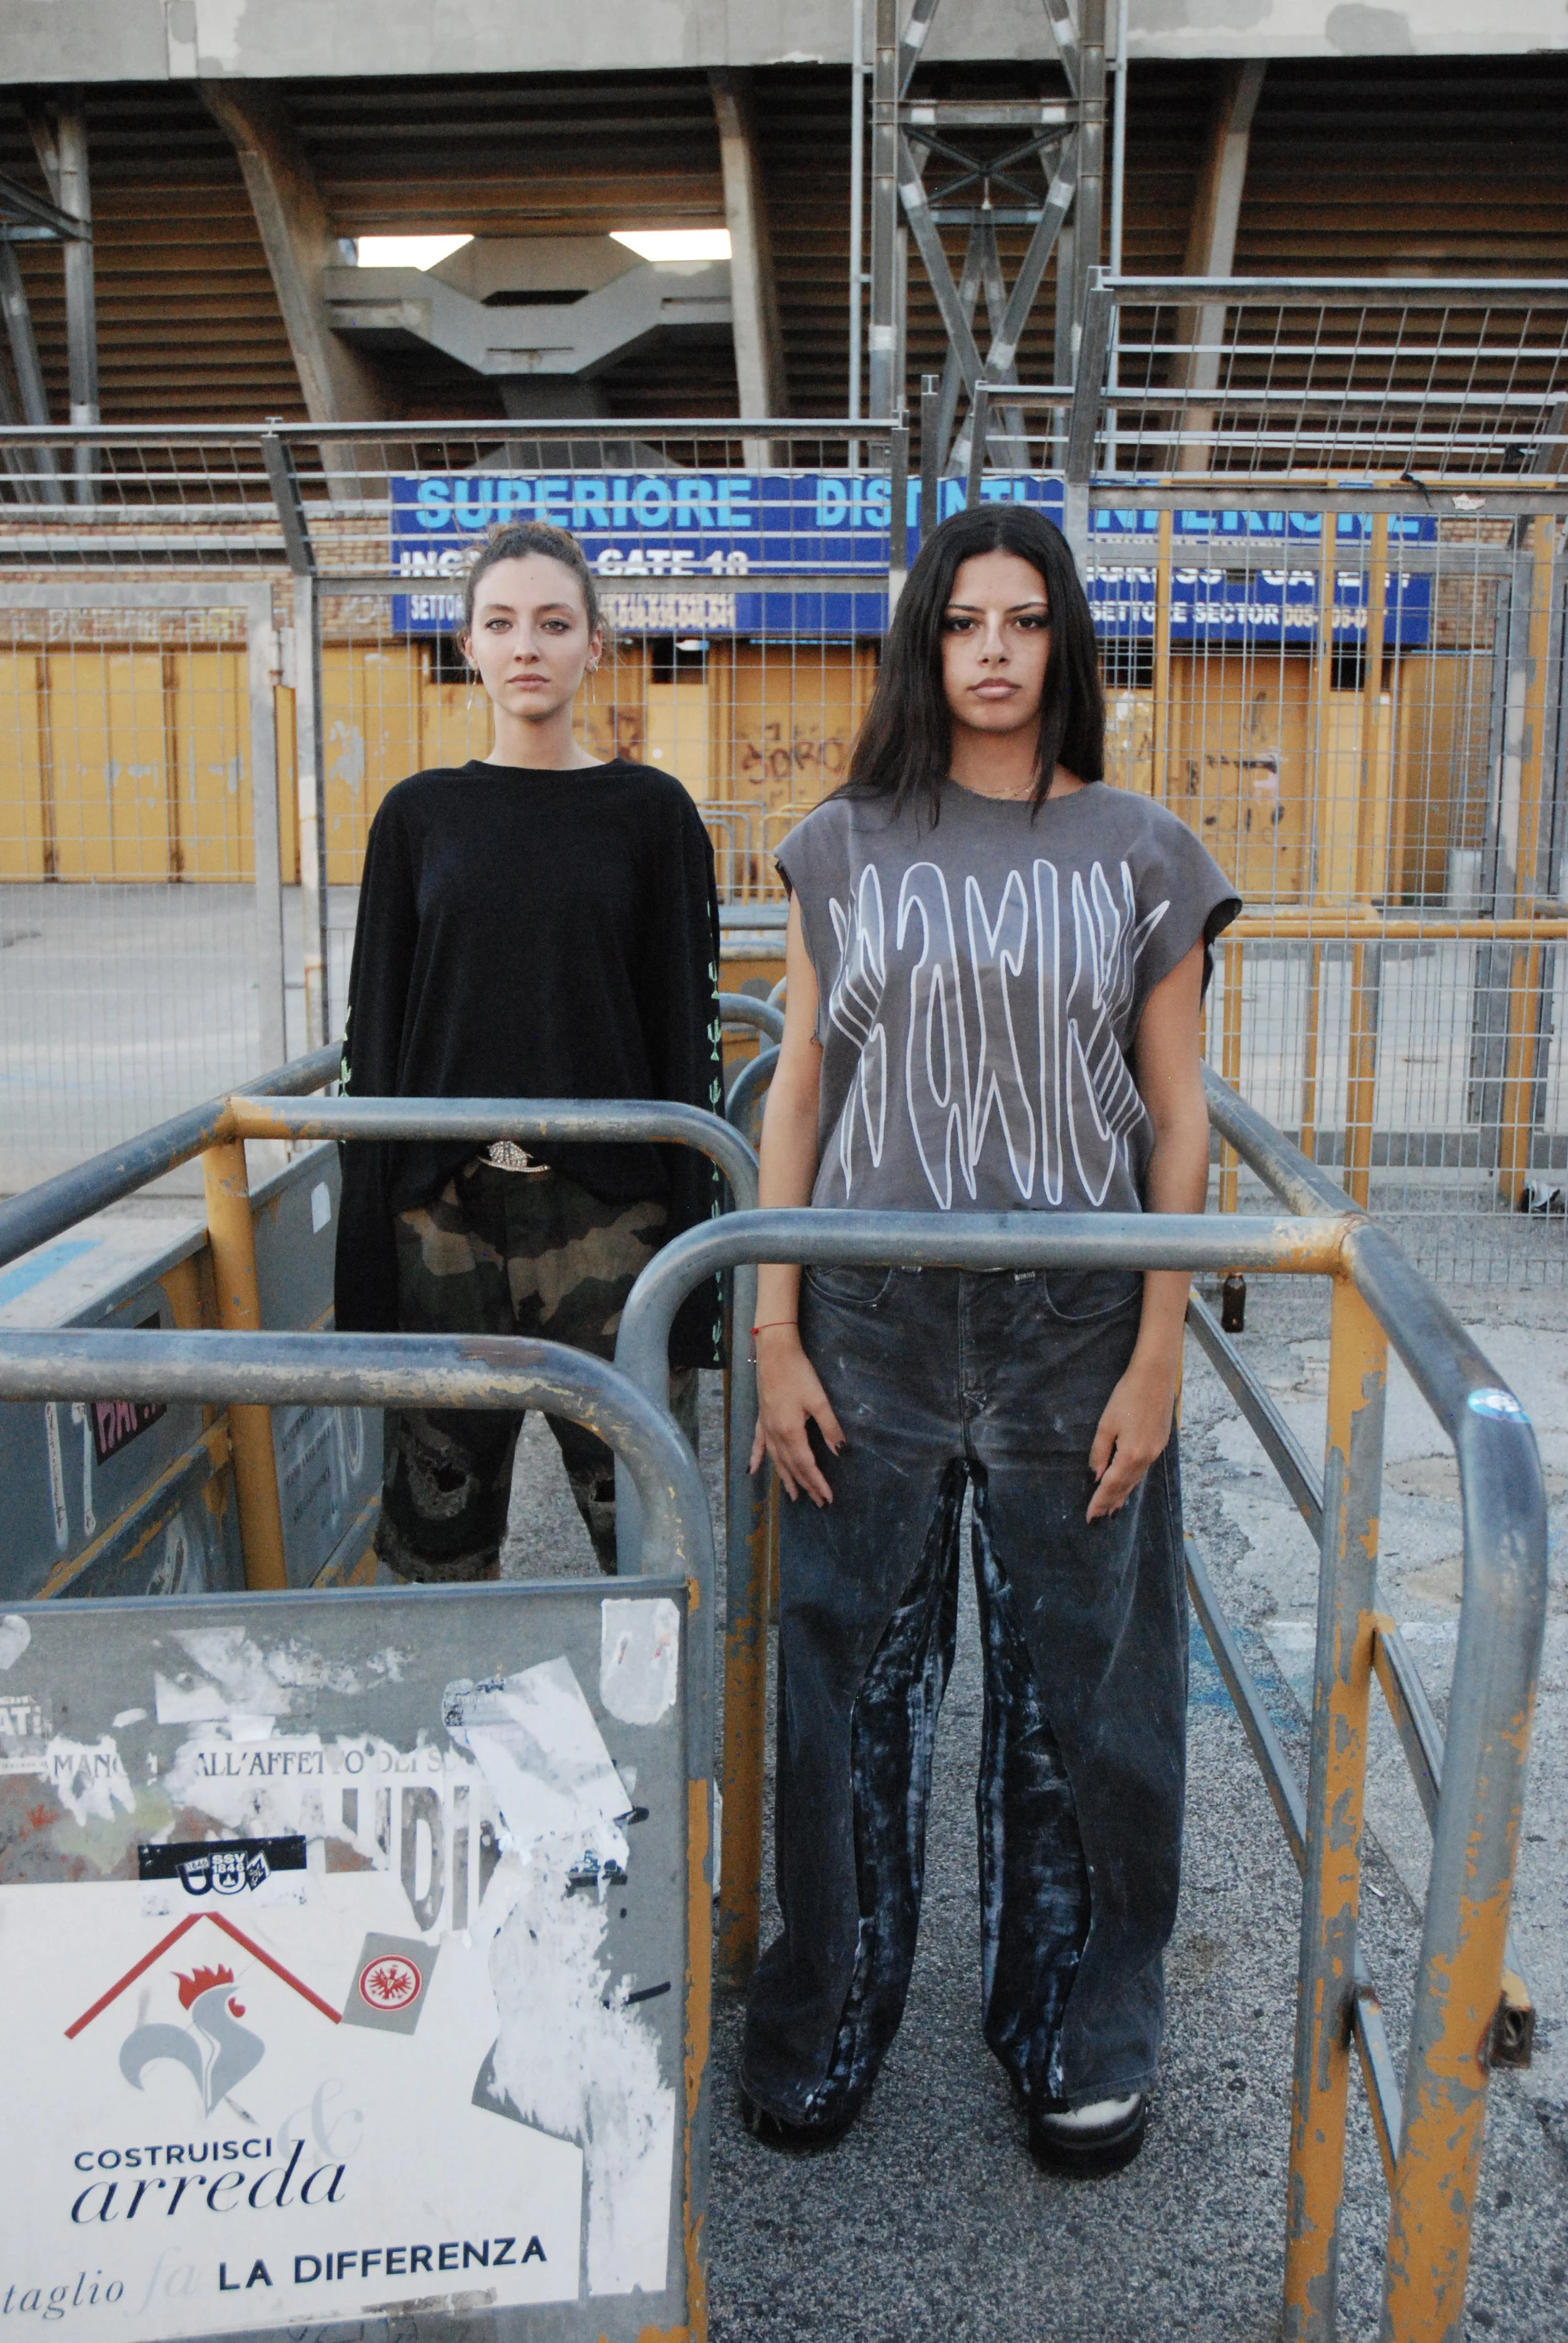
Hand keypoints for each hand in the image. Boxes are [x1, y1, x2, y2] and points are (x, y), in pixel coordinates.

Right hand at [749, 1326, 845, 1506]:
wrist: (775, 1352)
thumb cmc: (798, 1373)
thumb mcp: (818, 1399)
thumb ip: (830, 1428)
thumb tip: (841, 1452)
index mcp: (791, 1431)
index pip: (806, 1465)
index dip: (817, 1482)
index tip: (827, 1498)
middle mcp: (776, 1434)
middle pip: (792, 1466)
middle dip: (806, 1485)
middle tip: (817, 1502)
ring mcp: (766, 1427)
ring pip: (776, 1460)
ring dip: (785, 1478)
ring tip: (793, 1495)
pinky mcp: (762, 1418)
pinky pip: (758, 1444)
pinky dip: (757, 1459)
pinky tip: (752, 1471)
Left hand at [1086, 1349, 1177, 1521]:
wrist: (1155, 1377)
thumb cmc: (1127, 1396)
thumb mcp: (1106, 1424)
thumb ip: (1100, 1452)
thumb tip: (1096, 1475)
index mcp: (1131, 1454)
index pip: (1112, 1485)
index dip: (1100, 1501)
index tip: (1091, 1516)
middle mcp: (1147, 1457)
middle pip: (1126, 1486)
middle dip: (1112, 1502)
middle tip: (1100, 1518)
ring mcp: (1156, 1451)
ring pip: (1136, 1479)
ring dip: (1124, 1494)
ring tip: (1113, 1508)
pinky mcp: (1160, 1443)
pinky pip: (1144, 1469)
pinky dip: (1134, 1480)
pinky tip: (1128, 1483)